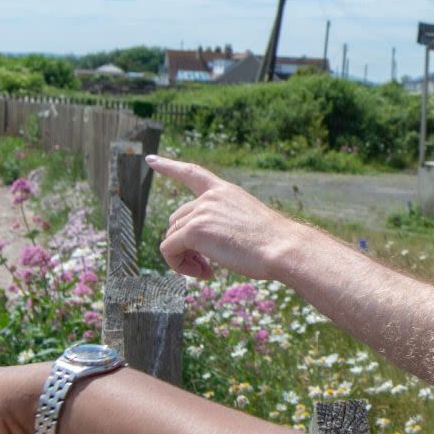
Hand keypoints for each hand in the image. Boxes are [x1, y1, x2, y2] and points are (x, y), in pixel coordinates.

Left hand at [151, 156, 312, 281]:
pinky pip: (169, 250)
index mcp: (224, 191)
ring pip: (171, 237)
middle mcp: (209, 197)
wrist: (282, 248)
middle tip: (205, 267)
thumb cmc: (273, 244)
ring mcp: (200, 211)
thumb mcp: (246, 223)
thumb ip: (221, 224)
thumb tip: (199, 244)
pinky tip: (203, 274)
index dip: (169, 167)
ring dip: (183, 258)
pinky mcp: (194, 230)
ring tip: (206, 272)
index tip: (150, 160)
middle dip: (185, 245)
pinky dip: (178, 266)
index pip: (192, 173)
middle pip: (177, 221)